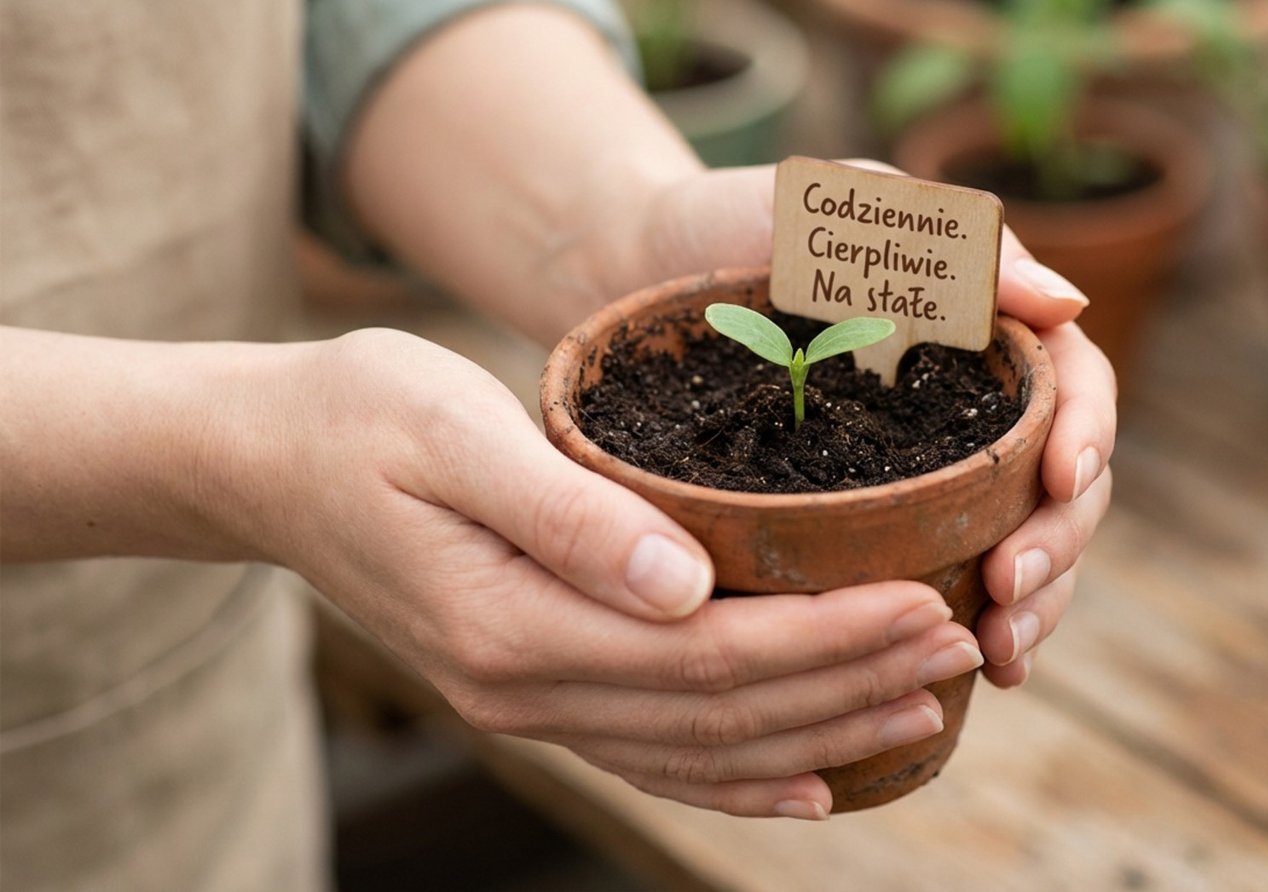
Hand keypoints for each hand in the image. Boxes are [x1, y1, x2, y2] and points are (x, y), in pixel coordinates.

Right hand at [213, 329, 982, 818]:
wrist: (267, 463)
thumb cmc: (360, 418)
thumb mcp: (450, 433)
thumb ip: (567, 512)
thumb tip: (681, 581)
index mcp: (516, 625)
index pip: (710, 653)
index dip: (826, 640)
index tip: (921, 603)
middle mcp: (527, 689)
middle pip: (723, 712)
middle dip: (849, 683)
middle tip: (956, 645)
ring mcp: (528, 704)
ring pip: (702, 747)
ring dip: (820, 733)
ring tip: (920, 708)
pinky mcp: (532, 689)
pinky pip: (654, 754)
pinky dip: (741, 775)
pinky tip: (809, 781)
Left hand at [603, 163, 1116, 688]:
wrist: (645, 270)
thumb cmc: (749, 223)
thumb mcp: (854, 208)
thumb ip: (957, 246)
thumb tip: (1071, 304)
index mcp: (991, 333)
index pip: (1076, 388)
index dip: (1088, 436)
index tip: (1061, 480)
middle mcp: (975, 409)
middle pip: (1064, 486)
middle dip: (1058, 546)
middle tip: (1007, 591)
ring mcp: (933, 471)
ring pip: (1024, 546)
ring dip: (1035, 605)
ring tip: (999, 652)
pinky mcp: (881, 522)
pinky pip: (949, 578)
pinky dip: (971, 623)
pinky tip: (977, 670)